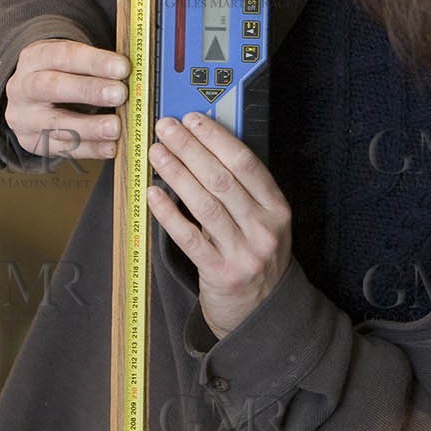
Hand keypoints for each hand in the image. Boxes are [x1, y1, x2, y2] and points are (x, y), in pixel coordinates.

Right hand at [4, 38, 128, 158]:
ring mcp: (26, 118)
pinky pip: (63, 149)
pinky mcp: (34, 143)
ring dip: (90, 127)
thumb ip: (97, 64)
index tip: (123, 67)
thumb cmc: (59, 76)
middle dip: (88, 91)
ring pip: (55, 124)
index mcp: (35, 58)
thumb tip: (136, 70)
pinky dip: (90, 149)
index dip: (94, 61)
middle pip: (51, 87)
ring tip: (116, 127)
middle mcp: (24, 87)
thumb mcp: (69, 60)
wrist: (26, 100)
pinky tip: (111, 147)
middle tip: (120, 94)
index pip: (63, 55)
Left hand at [146, 112, 292, 338]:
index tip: (193, 119)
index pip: (246, 163)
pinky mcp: (220, 272)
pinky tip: (154, 194)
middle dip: (190, 148)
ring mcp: (243, 252)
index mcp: (277, 208)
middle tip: (165, 128)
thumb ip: (242, 189)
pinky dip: (169, 213)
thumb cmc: (256, 255)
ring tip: (156, 153)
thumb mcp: (263, 221)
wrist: (262, 311)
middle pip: (222, 179)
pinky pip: (189, 237)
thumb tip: (203, 147)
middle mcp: (264, 228)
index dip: (217, 138)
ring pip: (205, 204)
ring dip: (177, 173)